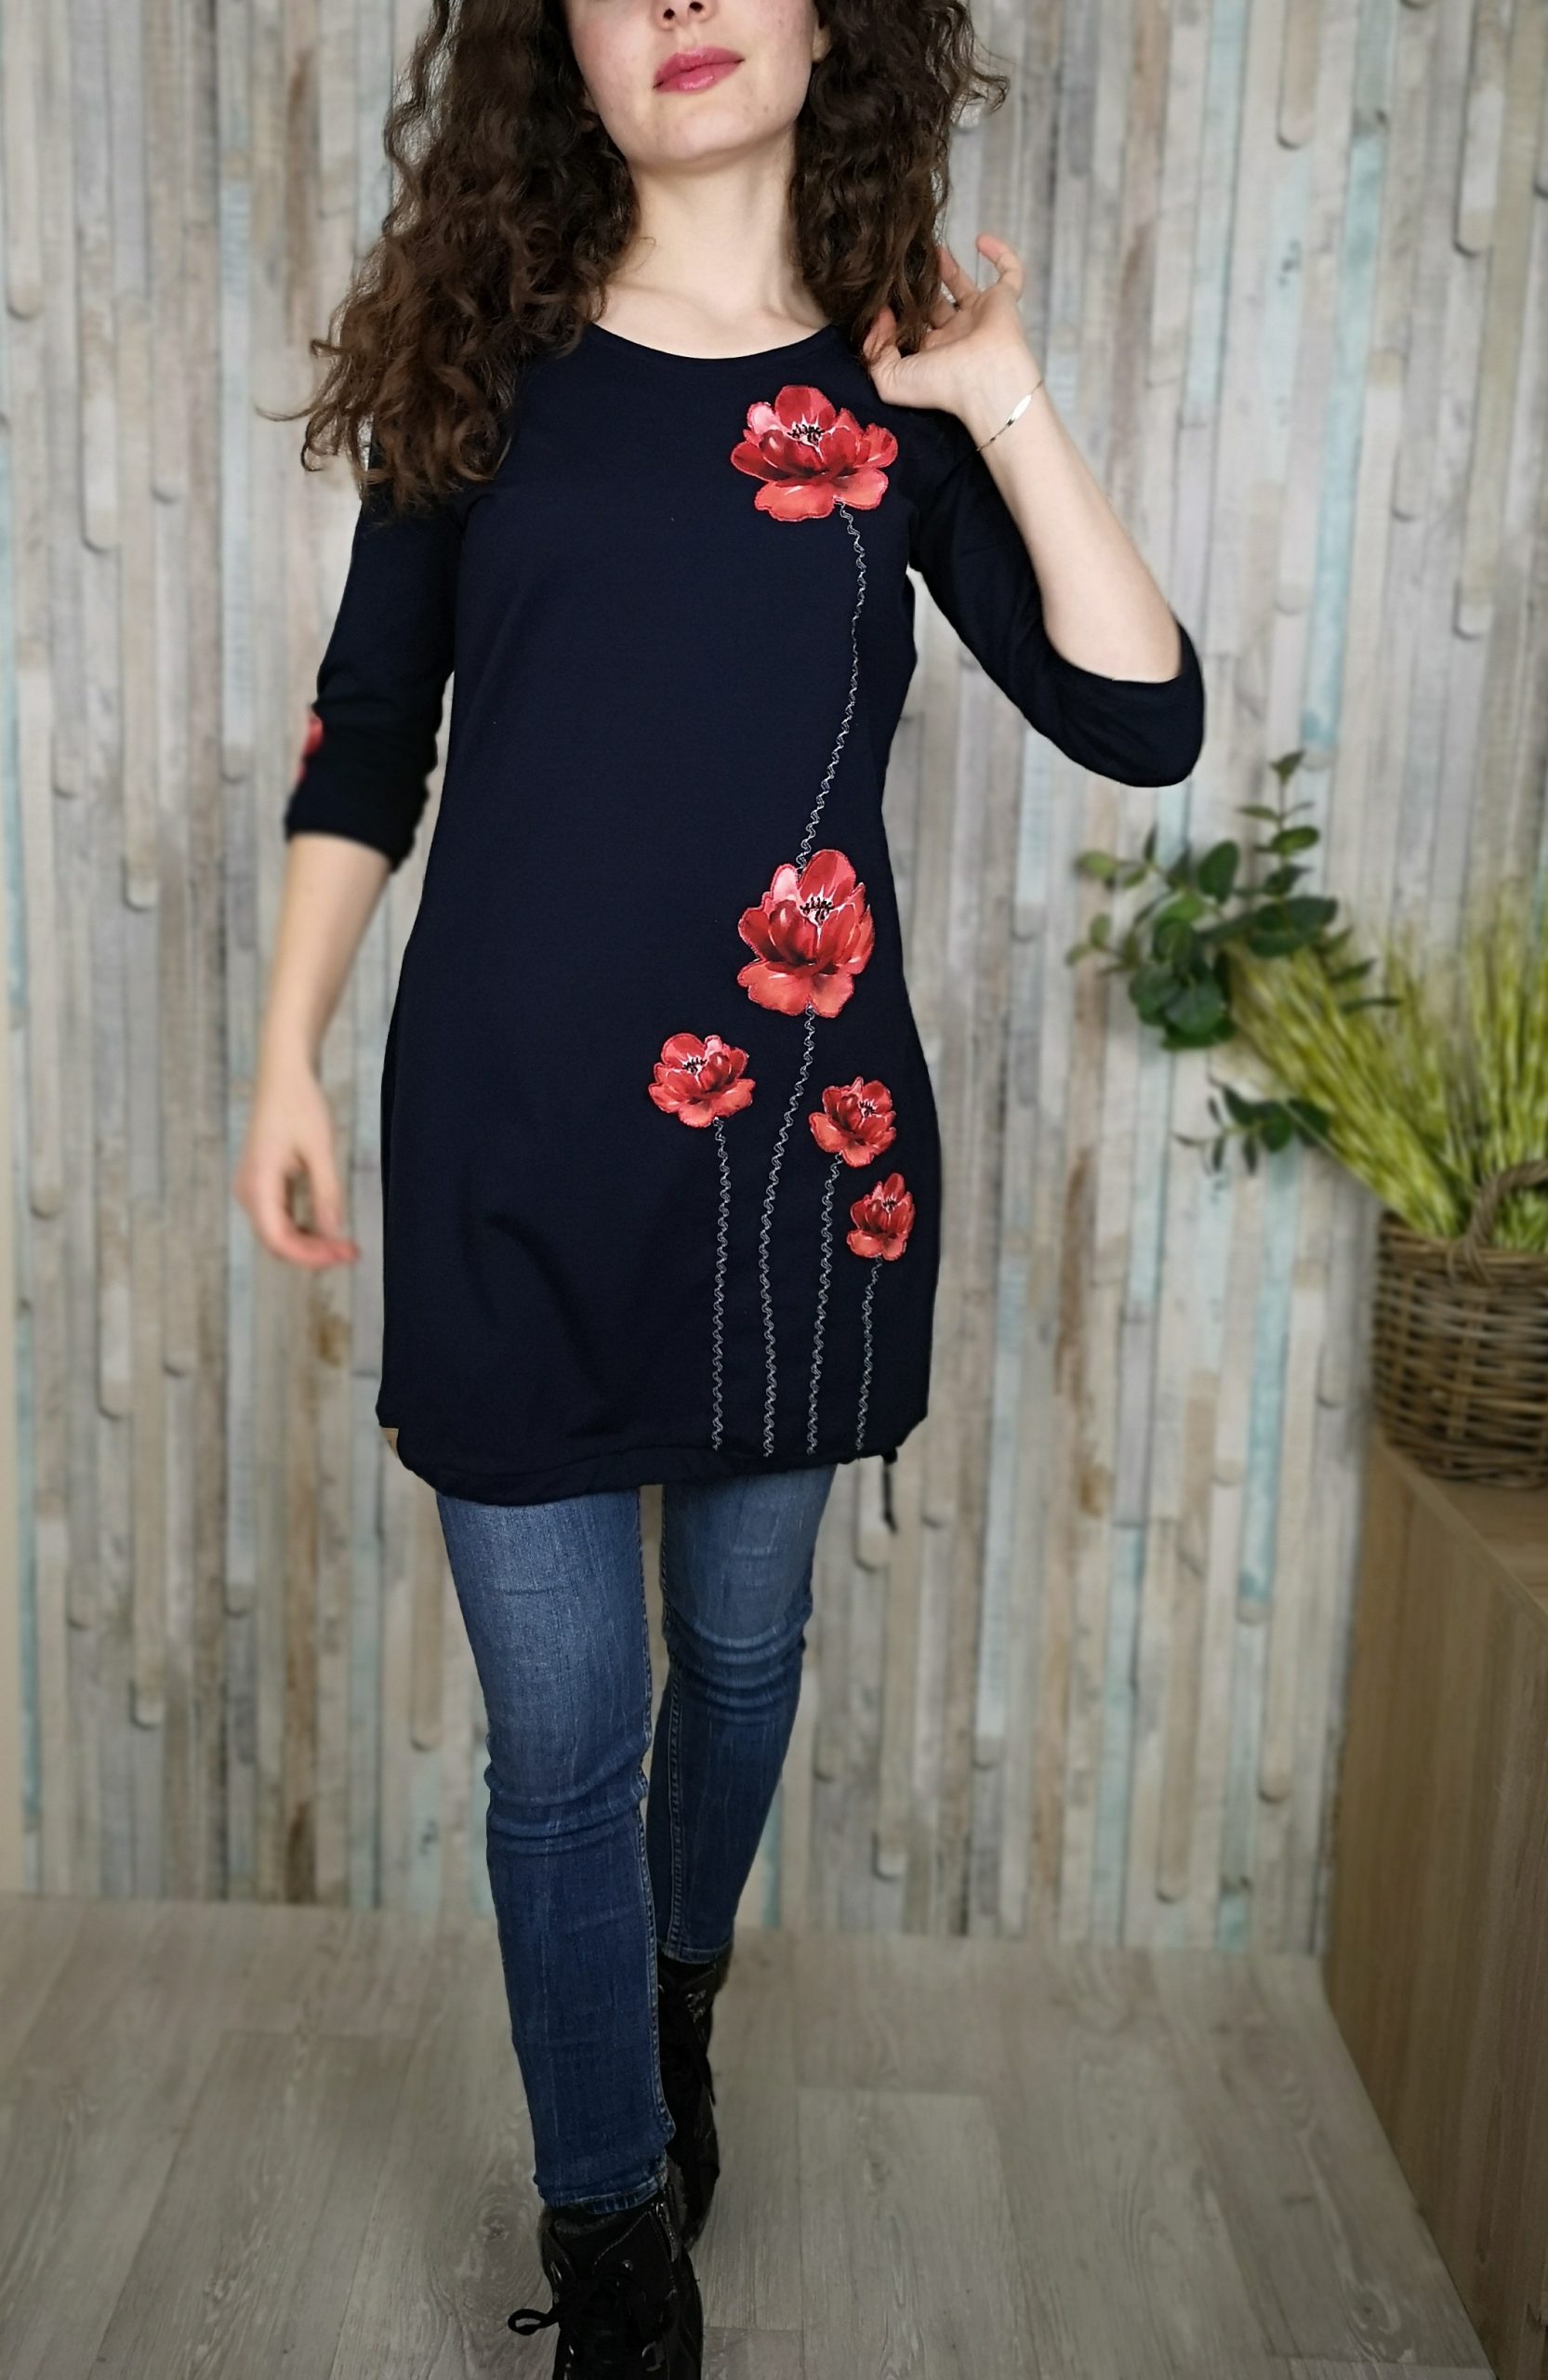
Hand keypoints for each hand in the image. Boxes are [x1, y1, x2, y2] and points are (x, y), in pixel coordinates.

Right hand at [233, 1052, 360, 1269]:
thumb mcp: (320, 1150)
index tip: (342, 1255)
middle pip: (277, 1241)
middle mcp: (248, 1191)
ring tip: (343, 1244)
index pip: (279, 1240)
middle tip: (350, 1252)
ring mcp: (252, 1188)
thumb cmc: (300, 1105)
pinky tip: (328, 1228)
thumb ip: (326, 1193)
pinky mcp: (261, 1183)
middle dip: (313, 1253)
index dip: (311, 1256)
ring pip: (278, 1232)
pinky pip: (279, 1217)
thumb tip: (333, 1233)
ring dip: (309, 1242)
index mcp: (257, 1184)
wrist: (283, 1076)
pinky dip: (302, 1227)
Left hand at [861, 235, 1042, 434]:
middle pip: (935, 303)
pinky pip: (1010, 274)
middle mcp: (956, 335)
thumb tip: (879, 317)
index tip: (882, 291)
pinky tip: (980, 240)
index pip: (912, 325)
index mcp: (932, 353)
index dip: (897, 309)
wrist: (985, 380)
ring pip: (962, 286)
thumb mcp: (890, 379)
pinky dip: (1000, 255)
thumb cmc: (942, 385)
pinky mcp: (1004, 301)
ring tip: (929, 249)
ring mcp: (980, 317)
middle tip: (905, 264)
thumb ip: (875, 351)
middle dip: (920, 285)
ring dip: (947, 267)